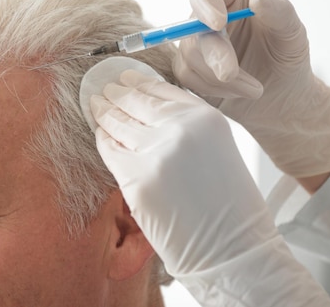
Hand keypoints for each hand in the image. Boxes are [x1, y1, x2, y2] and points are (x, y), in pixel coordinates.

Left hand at [89, 63, 329, 305]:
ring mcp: (156, 154)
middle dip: (116, 93)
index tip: (124, 78)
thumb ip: (188, 127)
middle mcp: (180, 130)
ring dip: (104, 112)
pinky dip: (103, 140)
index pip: (161, 89)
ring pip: (119, 124)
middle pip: (136, 102)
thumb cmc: (230, 206)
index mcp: (206, 118)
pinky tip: (100, 134)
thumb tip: (150, 111)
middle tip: (103, 88)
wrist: (234, 250)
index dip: (138, 82)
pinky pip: (110, 152)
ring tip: (95, 104)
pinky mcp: (136, 181)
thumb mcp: (218, 149)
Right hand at [174, 0, 329, 183]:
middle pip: (193, 28)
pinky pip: (187, 78)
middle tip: (231, 74)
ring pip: (189, 57)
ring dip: (220, 78)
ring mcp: (194, 45)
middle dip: (214, 54)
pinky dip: (214, 89)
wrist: (280, 98)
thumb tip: (257, 0)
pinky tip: (237, 92)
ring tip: (254, 89)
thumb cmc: (286, 59)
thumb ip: (280, 12)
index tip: (218, 23)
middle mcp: (206, 18)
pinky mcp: (188, 70)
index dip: (204, 1)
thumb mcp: (292, 34)